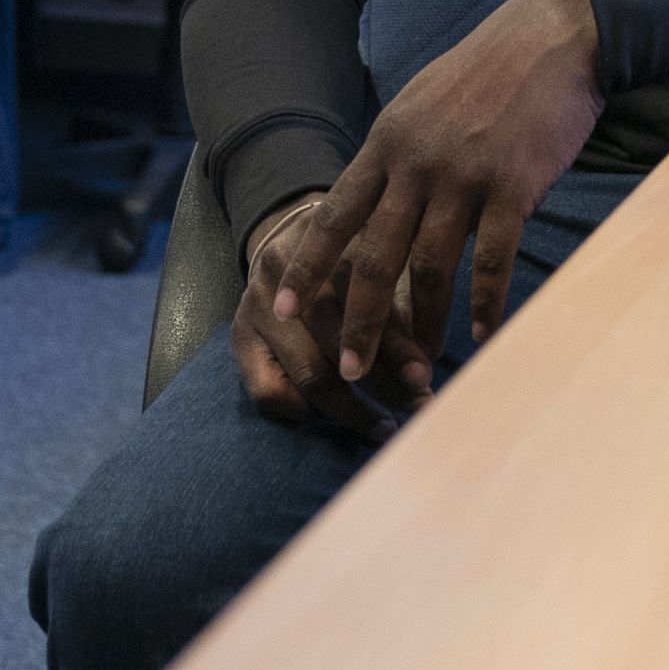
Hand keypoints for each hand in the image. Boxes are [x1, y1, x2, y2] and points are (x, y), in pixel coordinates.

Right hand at [232, 192, 414, 437]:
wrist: (285, 245)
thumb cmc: (347, 261)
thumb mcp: (378, 266)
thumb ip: (402, 305)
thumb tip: (428, 360)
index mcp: (329, 244)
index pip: (366, 301)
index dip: (398, 344)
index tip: (424, 377)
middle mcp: (289, 272)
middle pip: (338, 341)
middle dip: (384, 382)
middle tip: (417, 406)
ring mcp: (259, 306)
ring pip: (310, 373)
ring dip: (352, 409)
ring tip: (384, 425)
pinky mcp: (239, 337)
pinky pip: (269, 392)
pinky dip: (302, 411)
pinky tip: (329, 415)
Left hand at [269, 0, 603, 401]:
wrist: (551, 37)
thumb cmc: (487, 72)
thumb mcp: (421, 104)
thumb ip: (396, 156)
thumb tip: (372, 203)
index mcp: (387, 143)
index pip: (333, 215)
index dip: (307, 266)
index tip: (283, 309)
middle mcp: (416, 163)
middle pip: (375, 256)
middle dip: (358, 320)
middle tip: (349, 370)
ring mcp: (463, 175)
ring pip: (430, 266)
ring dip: (423, 323)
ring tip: (419, 366)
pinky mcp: (512, 185)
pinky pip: (492, 258)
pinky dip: (485, 301)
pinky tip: (482, 332)